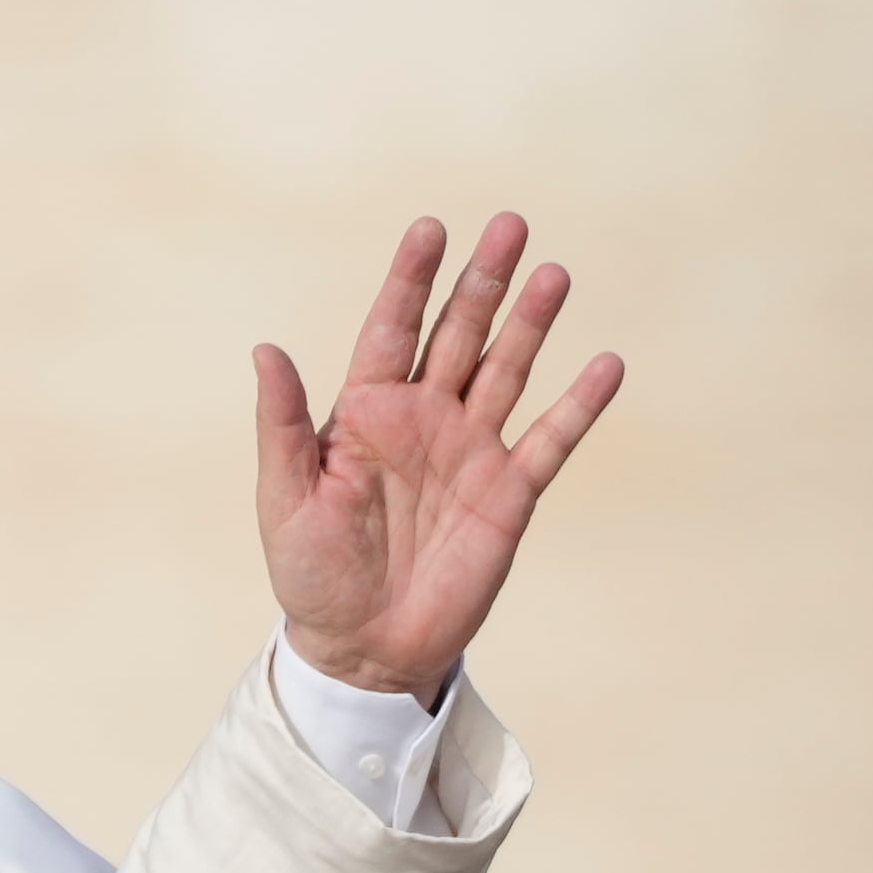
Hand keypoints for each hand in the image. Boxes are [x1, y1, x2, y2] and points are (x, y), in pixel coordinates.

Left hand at [257, 213, 622, 694]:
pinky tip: (606, 365)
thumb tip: (265, 349)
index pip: (392, 328)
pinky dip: (579, 404)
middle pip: (459, 333)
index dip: (410, 279)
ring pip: (506, 370)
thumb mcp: (285, 498)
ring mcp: (471, 451)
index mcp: (366, 412)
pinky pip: (550, 439)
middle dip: (483, 281)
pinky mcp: (509, 494)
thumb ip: (283, 424)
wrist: (363, 648)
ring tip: (555, 272)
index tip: (430, 227)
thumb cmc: (312, 574)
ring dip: (531, 323)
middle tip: (510, 223)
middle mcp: (424, 419)